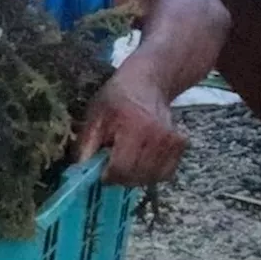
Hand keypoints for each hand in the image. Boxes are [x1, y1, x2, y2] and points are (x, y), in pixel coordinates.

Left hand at [75, 55, 186, 186]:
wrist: (148, 82)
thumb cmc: (117, 99)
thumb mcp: (94, 116)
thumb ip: (86, 146)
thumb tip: (80, 174)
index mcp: (134, 126)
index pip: (121, 167)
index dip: (107, 176)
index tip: (100, 172)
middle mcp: (157, 135)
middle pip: (136, 176)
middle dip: (119, 177)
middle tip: (110, 165)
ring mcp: (172, 141)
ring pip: (150, 178)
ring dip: (135, 177)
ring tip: (125, 159)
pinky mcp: (180, 146)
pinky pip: (164, 174)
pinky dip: (150, 173)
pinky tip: (140, 159)